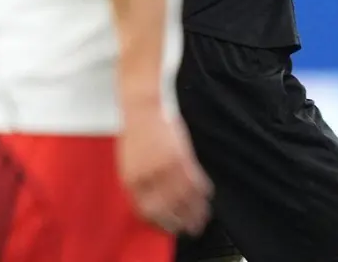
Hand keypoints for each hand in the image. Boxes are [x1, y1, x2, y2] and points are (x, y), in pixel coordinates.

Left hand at [119, 107, 211, 235]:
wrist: (142, 107)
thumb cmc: (135, 132)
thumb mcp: (129, 161)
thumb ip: (140, 182)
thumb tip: (151, 202)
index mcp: (131, 180)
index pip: (146, 211)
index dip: (160, 222)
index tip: (170, 228)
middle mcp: (148, 177)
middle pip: (168, 209)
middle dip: (181, 222)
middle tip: (191, 229)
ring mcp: (165, 167)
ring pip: (184, 198)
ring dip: (196, 211)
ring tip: (203, 218)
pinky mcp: (180, 157)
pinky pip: (195, 180)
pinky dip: (203, 190)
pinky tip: (208, 194)